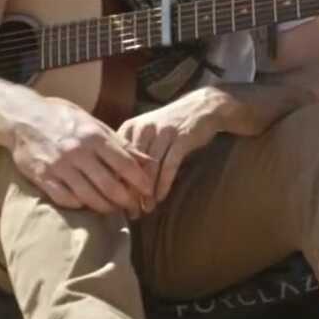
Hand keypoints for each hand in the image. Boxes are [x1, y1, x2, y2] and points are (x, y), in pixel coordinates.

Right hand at [8, 96, 152, 213]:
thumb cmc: (65, 119)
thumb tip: (147, 161)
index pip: (126, 165)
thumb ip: (121, 144)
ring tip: (115, 210)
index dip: (141, 182)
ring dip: (105, 207)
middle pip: (109, 185)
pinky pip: (64, 198)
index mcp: (95, 137)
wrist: (23, 117)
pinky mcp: (42, 177)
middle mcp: (79, 152)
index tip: (149, 192)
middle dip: (126, 201)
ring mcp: (59, 166)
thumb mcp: (95, 125)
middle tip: (135, 208)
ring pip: (88, 196)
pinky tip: (88, 205)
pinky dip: (79, 205)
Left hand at [117, 89, 222, 212]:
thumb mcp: (148, 130)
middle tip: (131, 212)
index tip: (116, 202)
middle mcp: (144, 128)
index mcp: (131, 127)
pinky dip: (164, 184)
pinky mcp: (181, 138)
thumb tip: (117, 180)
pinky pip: (169, 165)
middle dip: (131, 192)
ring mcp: (163, 132)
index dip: (116, 183)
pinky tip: (162, 197)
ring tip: (146, 208)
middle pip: (132, 166)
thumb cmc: (173, 123)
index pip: (116, 159)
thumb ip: (133, 149)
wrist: (203, 106)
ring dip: (148, 192)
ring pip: (150, 168)